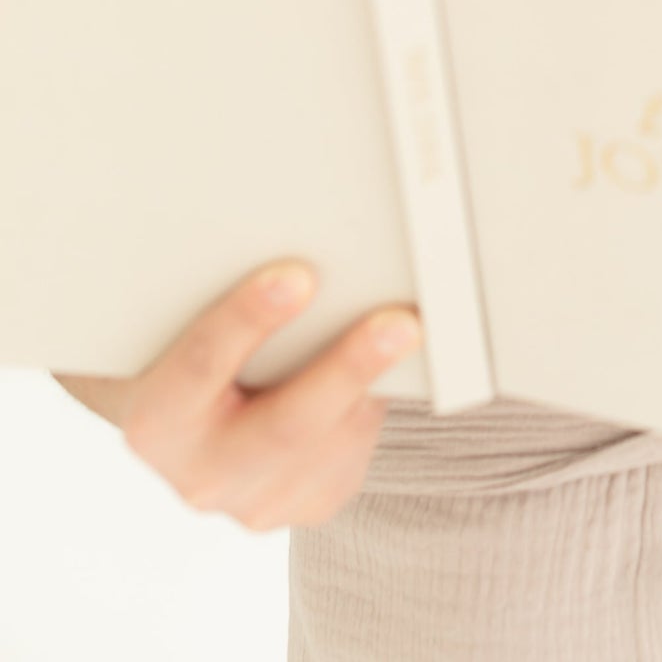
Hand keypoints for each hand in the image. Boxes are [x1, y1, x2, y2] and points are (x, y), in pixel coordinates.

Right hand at [55, 261, 421, 530]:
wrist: (183, 419)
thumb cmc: (184, 345)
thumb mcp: (181, 323)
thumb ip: (215, 295)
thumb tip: (303, 247)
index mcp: (154, 419)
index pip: (200, 364)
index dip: (246, 319)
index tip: (297, 276)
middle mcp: (199, 473)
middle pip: (283, 426)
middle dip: (345, 370)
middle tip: (397, 322)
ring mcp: (253, 501)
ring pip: (329, 446)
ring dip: (377, 387)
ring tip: (417, 332)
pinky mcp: (304, 503)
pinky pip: (350, 456)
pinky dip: (373, 407)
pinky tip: (395, 362)